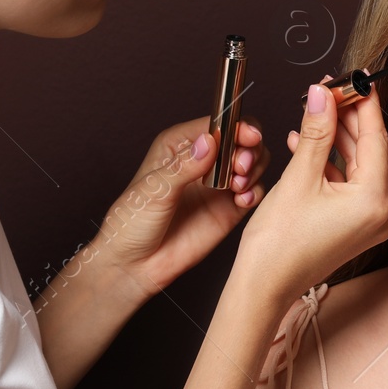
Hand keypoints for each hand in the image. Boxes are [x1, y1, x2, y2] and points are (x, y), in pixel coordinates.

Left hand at [91, 117, 270, 296]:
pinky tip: (242, 201)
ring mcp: (218, 185)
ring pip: (254, 163)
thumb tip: (210, 141)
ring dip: (254, 170)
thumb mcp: (154, 189)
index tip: (248, 137)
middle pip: (243, 140)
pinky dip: (256, 193)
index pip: (218, 124)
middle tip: (242, 168)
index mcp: (181, 146)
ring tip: (238, 187)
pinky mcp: (230, 208)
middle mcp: (204, 161)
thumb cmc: (132, 223)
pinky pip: (254, 192)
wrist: (135, 265)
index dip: (238, 126)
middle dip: (250, 150)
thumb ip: (184, 166)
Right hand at [232, 74, 387, 303]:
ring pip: (357, 167)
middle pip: (369, 151)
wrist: (263, 287)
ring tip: (314, 113)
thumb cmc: (278, 244)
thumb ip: (315, 131)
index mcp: (374, 201)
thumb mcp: (298, 177)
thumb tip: (323, 94)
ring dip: (336, 139)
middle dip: (348, 119)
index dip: (362, 104)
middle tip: (329, 91)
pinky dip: (330, 163)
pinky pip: (347, 185)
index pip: (376, 138)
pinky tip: (305, 144)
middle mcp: (380, 214)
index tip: (353, 78)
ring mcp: (368, 222)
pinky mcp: (353, 227)